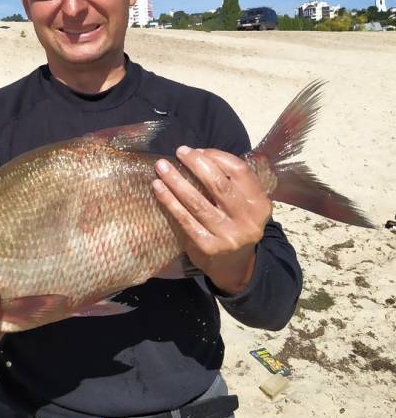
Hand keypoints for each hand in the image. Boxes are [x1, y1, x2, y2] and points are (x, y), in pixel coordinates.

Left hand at [153, 148, 271, 294]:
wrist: (235, 266)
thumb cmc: (235, 224)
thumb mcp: (244, 204)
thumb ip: (231, 182)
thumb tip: (198, 154)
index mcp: (259, 204)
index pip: (239, 170)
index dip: (217, 156)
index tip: (197, 150)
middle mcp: (247, 220)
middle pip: (218, 184)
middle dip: (196, 164)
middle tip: (179, 152)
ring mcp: (227, 235)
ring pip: (197, 201)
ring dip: (176, 180)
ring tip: (161, 167)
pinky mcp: (207, 246)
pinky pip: (184, 219)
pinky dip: (169, 201)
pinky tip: (158, 188)